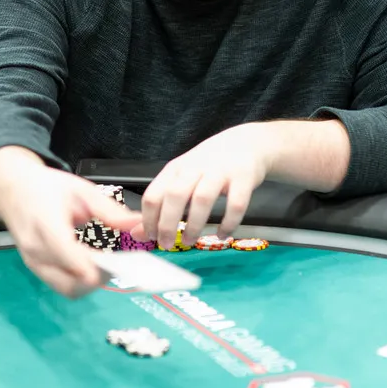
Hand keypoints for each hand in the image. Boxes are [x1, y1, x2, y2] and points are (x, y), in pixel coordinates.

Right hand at [0, 148, 141, 297]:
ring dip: (88, 283)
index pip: (71, 258)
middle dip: (97, 279)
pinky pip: (59, 284)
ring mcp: (33, 262)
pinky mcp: (34, 269)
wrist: (13, 190)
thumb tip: (137, 224)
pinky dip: (77, 280)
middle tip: (115, 264)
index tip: (119, 263)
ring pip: (66, 289)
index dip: (96, 268)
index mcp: (46, 223)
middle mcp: (36, 249)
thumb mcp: (81, 190)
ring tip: (103, 262)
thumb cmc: (46, 187)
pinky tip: (88, 263)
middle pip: (70, 285)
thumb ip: (109, 210)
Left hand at [132, 124, 270, 250]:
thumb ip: (162, 204)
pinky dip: (228, 223)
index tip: (150, 237)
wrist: (248, 142)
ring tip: (190, 242)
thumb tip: (138, 233)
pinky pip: (235, 205)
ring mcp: (220, 171)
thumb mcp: (184, 178)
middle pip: (174, 196)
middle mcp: (195, 168)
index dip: (148, 219)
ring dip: (194, 225)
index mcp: (176, 169)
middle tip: (166, 244)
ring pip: (202, 199)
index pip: (153, 194)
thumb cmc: (212, 164)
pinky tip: (222, 234)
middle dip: (167, 224)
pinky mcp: (243, 178)